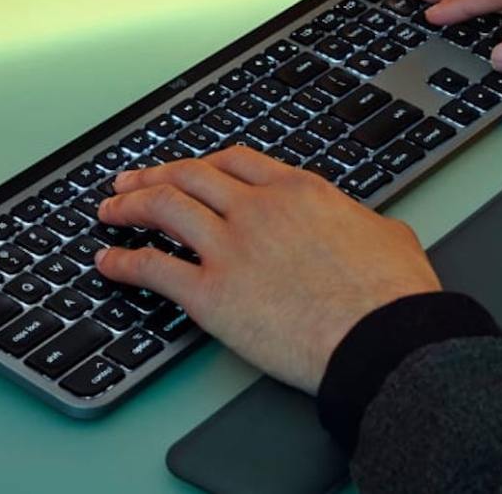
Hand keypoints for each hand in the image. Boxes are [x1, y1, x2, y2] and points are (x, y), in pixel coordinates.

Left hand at [95, 147, 440, 394]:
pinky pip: (152, 268)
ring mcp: (230, 248)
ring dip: (129, 205)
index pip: (235, 162)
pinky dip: (123, 263)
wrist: (383, 339)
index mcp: (298, 192)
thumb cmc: (393, 296)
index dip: (202, 163)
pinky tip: (108, 263)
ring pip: (162, 208)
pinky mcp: (211, 295)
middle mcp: (257, 209)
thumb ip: (361, 222)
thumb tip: (365, 226)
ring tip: (109, 211)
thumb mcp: (388, 235)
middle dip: (153, 176)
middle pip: (189, 176)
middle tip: (131, 182)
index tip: (187, 170)